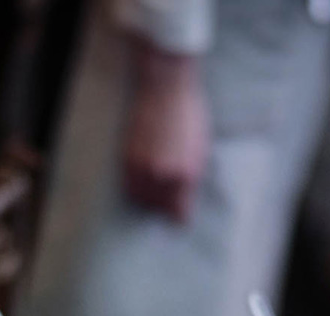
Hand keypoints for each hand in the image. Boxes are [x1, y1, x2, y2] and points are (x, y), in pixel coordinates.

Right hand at [123, 41, 209, 222]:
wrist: (167, 87)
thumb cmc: (190, 116)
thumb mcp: (200, 150)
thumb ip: (192, 178)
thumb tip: (185, 202)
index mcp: (187, 174)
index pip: (180, 214)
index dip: (179, 215)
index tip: (178, 213)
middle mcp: (165, 175)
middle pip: (159, 209)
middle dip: (162, 206)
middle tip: (165, 200)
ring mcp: (144, 167)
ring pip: (142, 200)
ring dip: (147, 198)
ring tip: (153, 189)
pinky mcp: (128, 157)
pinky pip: (129, 186)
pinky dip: (134, 187)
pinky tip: (141, 180)